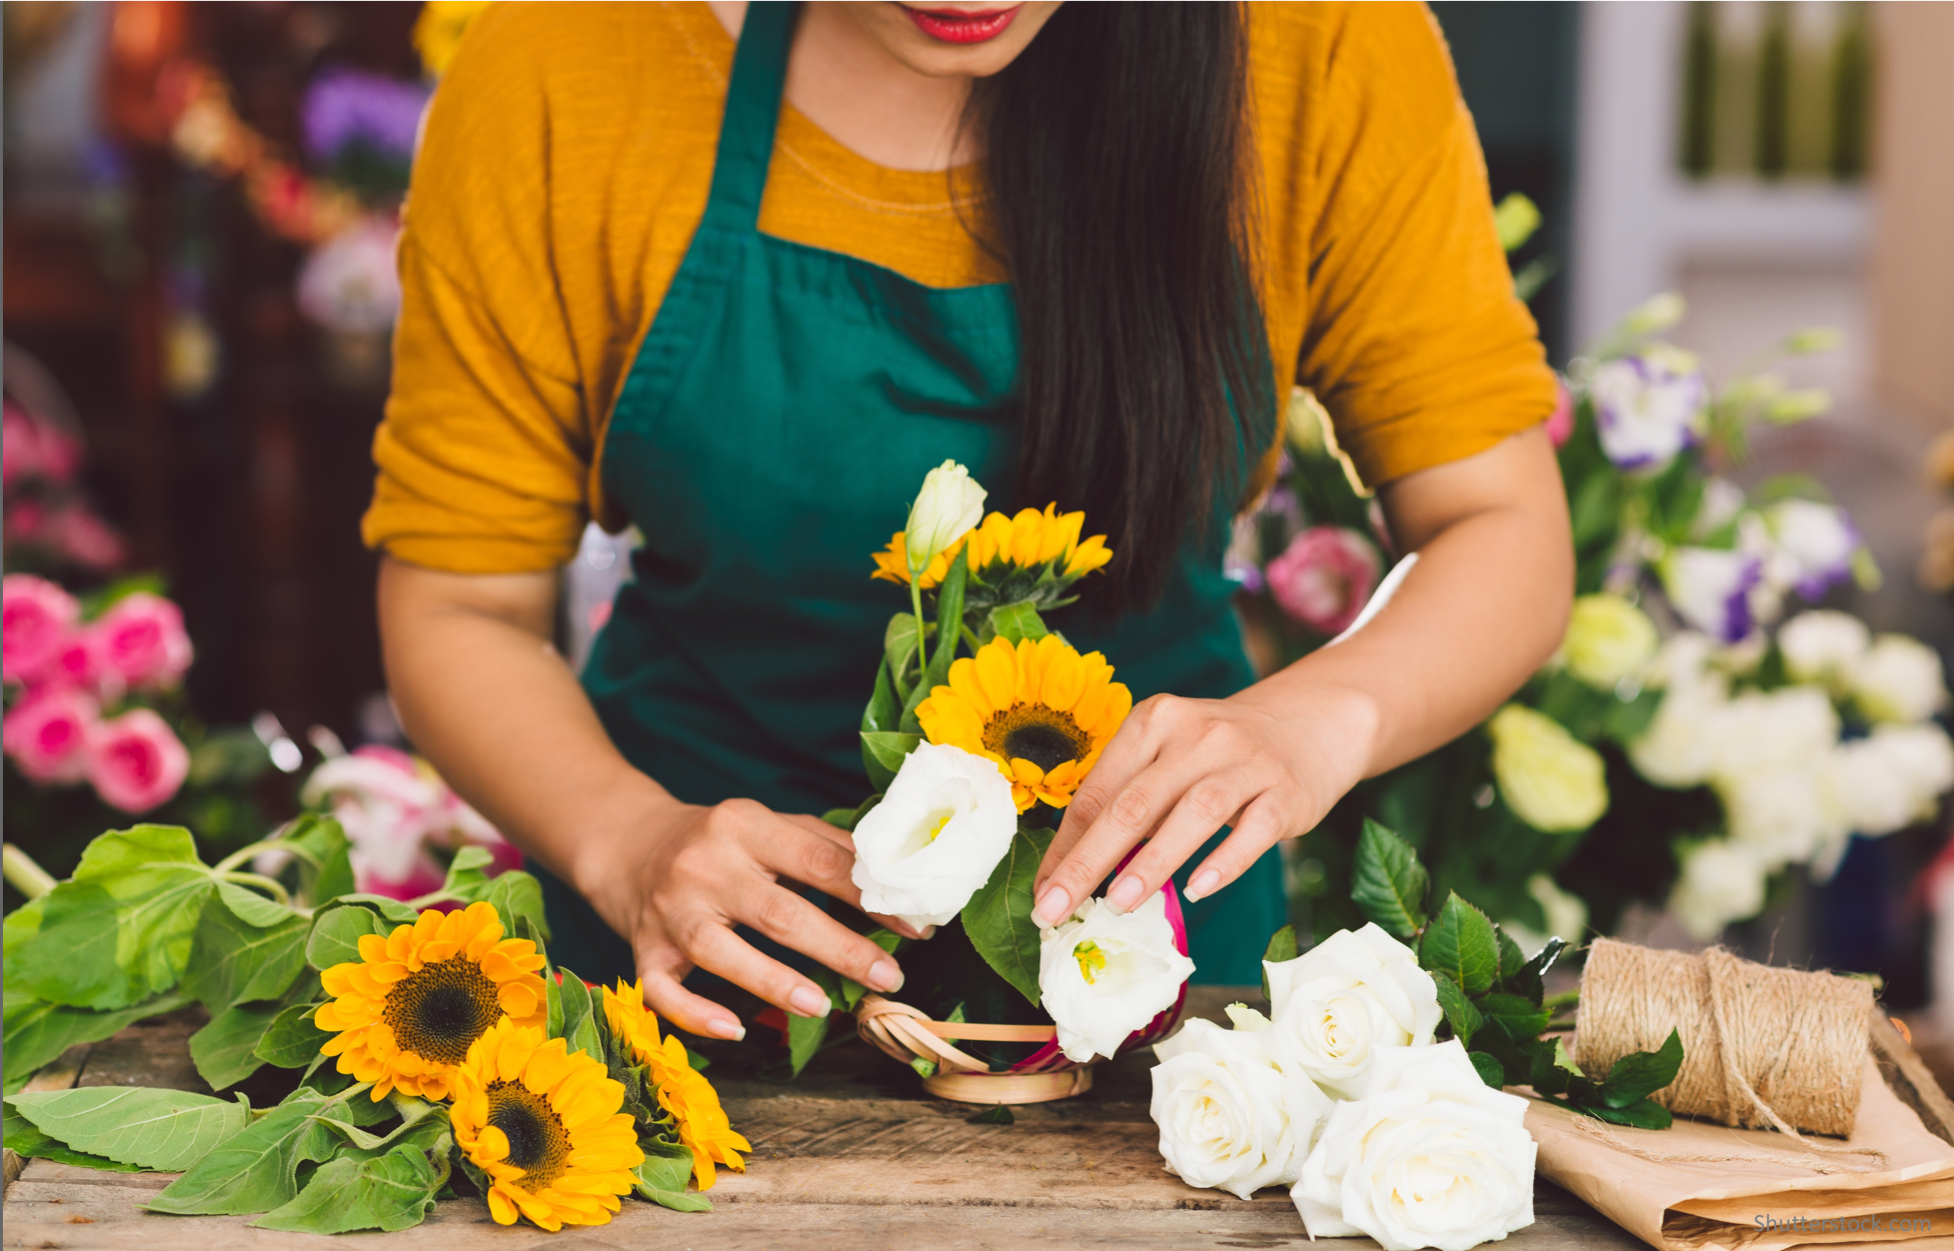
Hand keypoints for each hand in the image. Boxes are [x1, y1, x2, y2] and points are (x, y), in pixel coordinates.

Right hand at [571, 792, 914, 1040]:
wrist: (627, 843)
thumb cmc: (718, 840)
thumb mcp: (767, 824)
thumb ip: (823, 845)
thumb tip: (893, 878)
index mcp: (743, 825)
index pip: (816, 861)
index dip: (869, 896)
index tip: (913, 925)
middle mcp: (703, 866)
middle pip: (777, 912)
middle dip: (839, 948)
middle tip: (888, 977)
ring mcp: (669, 911)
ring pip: (721, 951)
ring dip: (773, 981)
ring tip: (822, 1005)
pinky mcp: (642, 950)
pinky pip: (663, 991)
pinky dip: (696, 1015)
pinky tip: (736, 1030)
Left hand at [1030, 678, 1378, 926]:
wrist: (1310, 721)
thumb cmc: (1218, 754)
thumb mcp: (1168, 758)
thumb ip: (1127, 801)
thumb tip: (1071, 873)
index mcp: (1153, 722)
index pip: (1098, 791)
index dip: (1066, 846)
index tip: (1041, 894)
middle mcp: (1196, 734)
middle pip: (1133, 803)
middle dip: (1089, 861)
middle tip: (1056, 909)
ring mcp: (1244, 761)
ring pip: (1192, 812)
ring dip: (1151, 861)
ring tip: (1118, 905)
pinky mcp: (1285, 792)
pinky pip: (1253, 831)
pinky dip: (1224, 862)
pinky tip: (1198, 889)